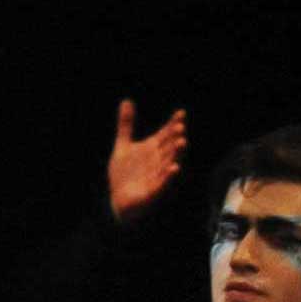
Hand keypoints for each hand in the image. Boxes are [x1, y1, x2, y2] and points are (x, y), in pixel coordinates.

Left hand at [107, 99, 187, 224]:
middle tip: (180, 127)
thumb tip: (127, 101)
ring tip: (182, 142)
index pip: (165, 134)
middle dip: (174, 137)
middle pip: (169, 147)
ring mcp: (157, 176)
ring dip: (175, 154)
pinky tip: (175, 168)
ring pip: (169, 162)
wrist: (118, 200)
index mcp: (153, 149)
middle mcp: (158, 161)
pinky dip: (169, 176)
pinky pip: (163, 183)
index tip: (180, 113)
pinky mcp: (153, 191)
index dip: (173, 124)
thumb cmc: (125, 174)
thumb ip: (126, 125)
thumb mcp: (123, 146)